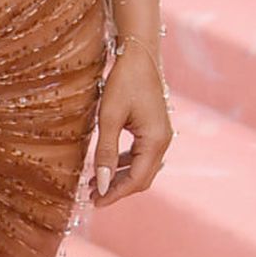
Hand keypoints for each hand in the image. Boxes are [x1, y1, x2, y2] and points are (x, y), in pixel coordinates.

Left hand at [92, 44, 170, 203]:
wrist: (139, 54)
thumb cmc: (123, 83)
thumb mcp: (109, 118)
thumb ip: (105, 152)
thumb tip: (101, 184)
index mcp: (156, 141)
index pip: (136, 180)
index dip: (115, 193)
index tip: (95, 202)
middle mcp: (163, 141)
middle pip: (142, 177)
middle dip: (117, 188)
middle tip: (91, 197)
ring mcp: (161, 135)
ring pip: (141, 167)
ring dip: (119, 177)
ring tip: (94, 183)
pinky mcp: (154, 129)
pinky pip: (141, 155)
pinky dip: (124, 163)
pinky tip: (106, 165)